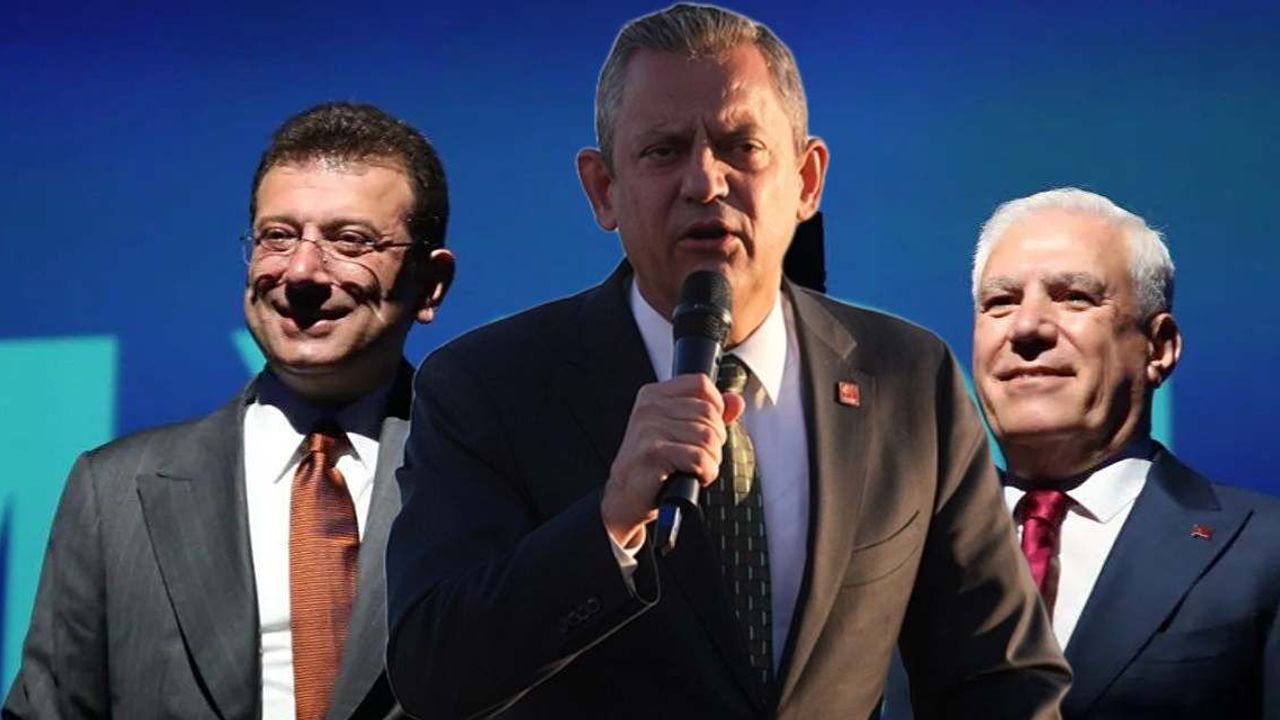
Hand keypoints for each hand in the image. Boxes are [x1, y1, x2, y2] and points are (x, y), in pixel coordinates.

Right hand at [601, 374, 744, 547]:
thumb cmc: (653, 465)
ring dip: (711, 459)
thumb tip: (736, 401)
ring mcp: (649, 429)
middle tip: (699, 457)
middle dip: (715, 440)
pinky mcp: (653, 453)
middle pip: (709, 412)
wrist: (625, 497)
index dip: (716, 407)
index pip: (701, 384)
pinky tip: (694, 477)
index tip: (708, 428)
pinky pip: (700, 458)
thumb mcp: (680, 432)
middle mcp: (649, 408)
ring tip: (694, 468)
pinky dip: (706, 473)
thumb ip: (709, 413)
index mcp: (653, 395)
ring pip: (708, 437)